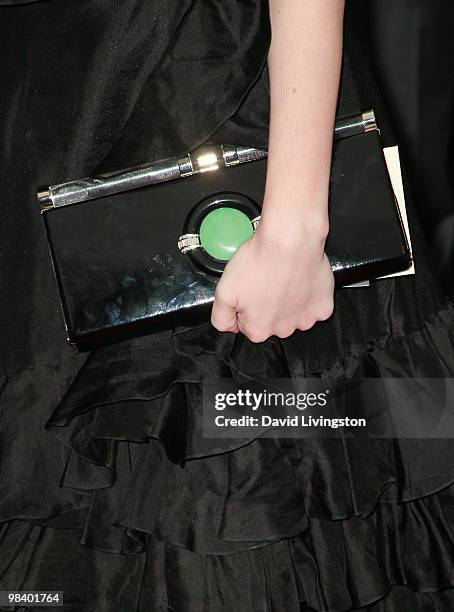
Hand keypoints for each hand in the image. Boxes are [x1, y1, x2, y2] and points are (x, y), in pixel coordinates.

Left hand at [211, 215, 334, 342]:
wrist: (290, 240)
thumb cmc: (260, 262)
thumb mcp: (223, 290)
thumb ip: (220, 316)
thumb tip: (227, 327)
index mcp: (258, 330)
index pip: (247, 325)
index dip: (246, 306)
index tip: (250, 290)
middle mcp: (283, 331)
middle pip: (272, 322)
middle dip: (268, 306)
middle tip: (266, 281)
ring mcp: (305, 320)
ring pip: (294, 315)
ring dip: (289, 302)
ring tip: (283, 278)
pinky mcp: (322, 307)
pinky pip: (314, 306)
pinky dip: (309, 295)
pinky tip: (300, 279)